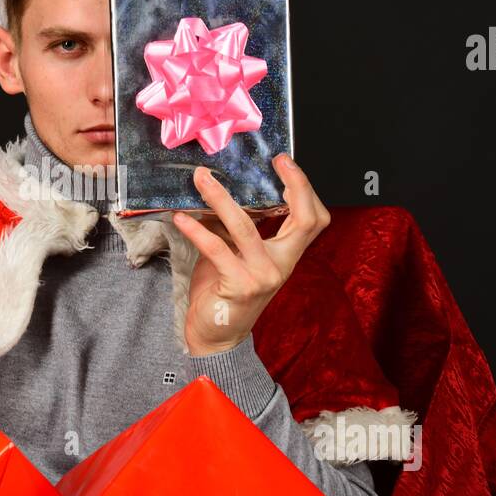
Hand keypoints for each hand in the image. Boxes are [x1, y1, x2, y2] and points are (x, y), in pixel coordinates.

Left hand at [172, 153, 330, 355]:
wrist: (214, 336)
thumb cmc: (224, 291)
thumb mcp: (234, 253)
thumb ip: (234, 225)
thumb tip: (216, 187)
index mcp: (286, 254)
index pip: (314, 219)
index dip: (305, 189)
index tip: (285, 163)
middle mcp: (281, 265)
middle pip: (305, 220)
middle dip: (295, 185)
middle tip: (274, 160)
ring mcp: (263, 276)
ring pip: (246, 227)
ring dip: (221, 198)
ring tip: (202, 179)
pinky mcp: (238, 286)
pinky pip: (216, 249)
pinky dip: (196, 231)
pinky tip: (181, 219)